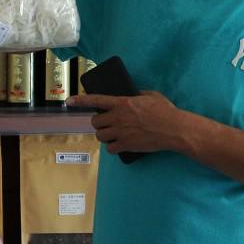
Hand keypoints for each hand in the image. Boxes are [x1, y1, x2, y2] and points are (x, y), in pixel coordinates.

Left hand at [65, 91, 187, 156]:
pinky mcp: (126, 145)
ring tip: (112, 134)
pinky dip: (113, 148)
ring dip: (104, 135)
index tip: (70, 101)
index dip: (80, 100)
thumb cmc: (165, 111)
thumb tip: (133, 96)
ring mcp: (121, 132)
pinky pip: (110, 149)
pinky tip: (119, 145)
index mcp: (122, 103)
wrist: (174, 129)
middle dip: (99, 123)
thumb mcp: (151, 95)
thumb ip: (138, 94)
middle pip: (95, 122)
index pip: (96, 100)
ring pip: (100, 136)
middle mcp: (118, 117)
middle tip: (106, 123)